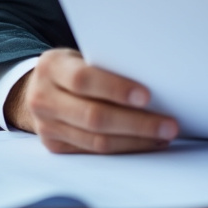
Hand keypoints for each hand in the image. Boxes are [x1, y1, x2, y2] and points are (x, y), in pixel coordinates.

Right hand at [5, 48, 178, 153]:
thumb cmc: (72, 67)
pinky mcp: (55, 146)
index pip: (83, 80)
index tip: (147, 96)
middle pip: (93, 117)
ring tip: (164, 135)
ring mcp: (47, 126)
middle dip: (136, 123)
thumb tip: (152, 80)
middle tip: (169, 124)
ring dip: (136, 140)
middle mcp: (43, 99)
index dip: (115, 89)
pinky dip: (125, 148)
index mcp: (51, 67)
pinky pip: (95, 152)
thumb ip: (105, 65)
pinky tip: (147, 142)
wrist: (37, 88)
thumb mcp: (80, 56)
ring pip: (97, 141)